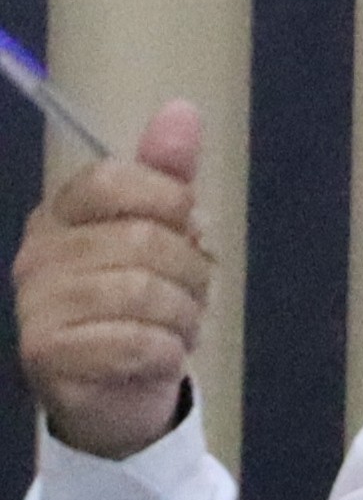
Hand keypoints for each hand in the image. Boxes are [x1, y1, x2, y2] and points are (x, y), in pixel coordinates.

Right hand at [15, 97, 210, 463]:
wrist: (119, 391)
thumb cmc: (144, 301)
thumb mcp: (162, 231)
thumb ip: (168, 173)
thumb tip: (181, 109)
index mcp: (61, 215)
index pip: (108, 180)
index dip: (165, 198)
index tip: (186, 224)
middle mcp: (36, 257)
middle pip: (140, 238)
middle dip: (190, 269)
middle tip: (189, 292)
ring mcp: (35, 307)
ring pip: (142, 291)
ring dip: (182, 313)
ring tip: (176, 325)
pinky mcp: (46, 356)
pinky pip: (134, 341)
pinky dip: (166, 350)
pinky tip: (159, 356)